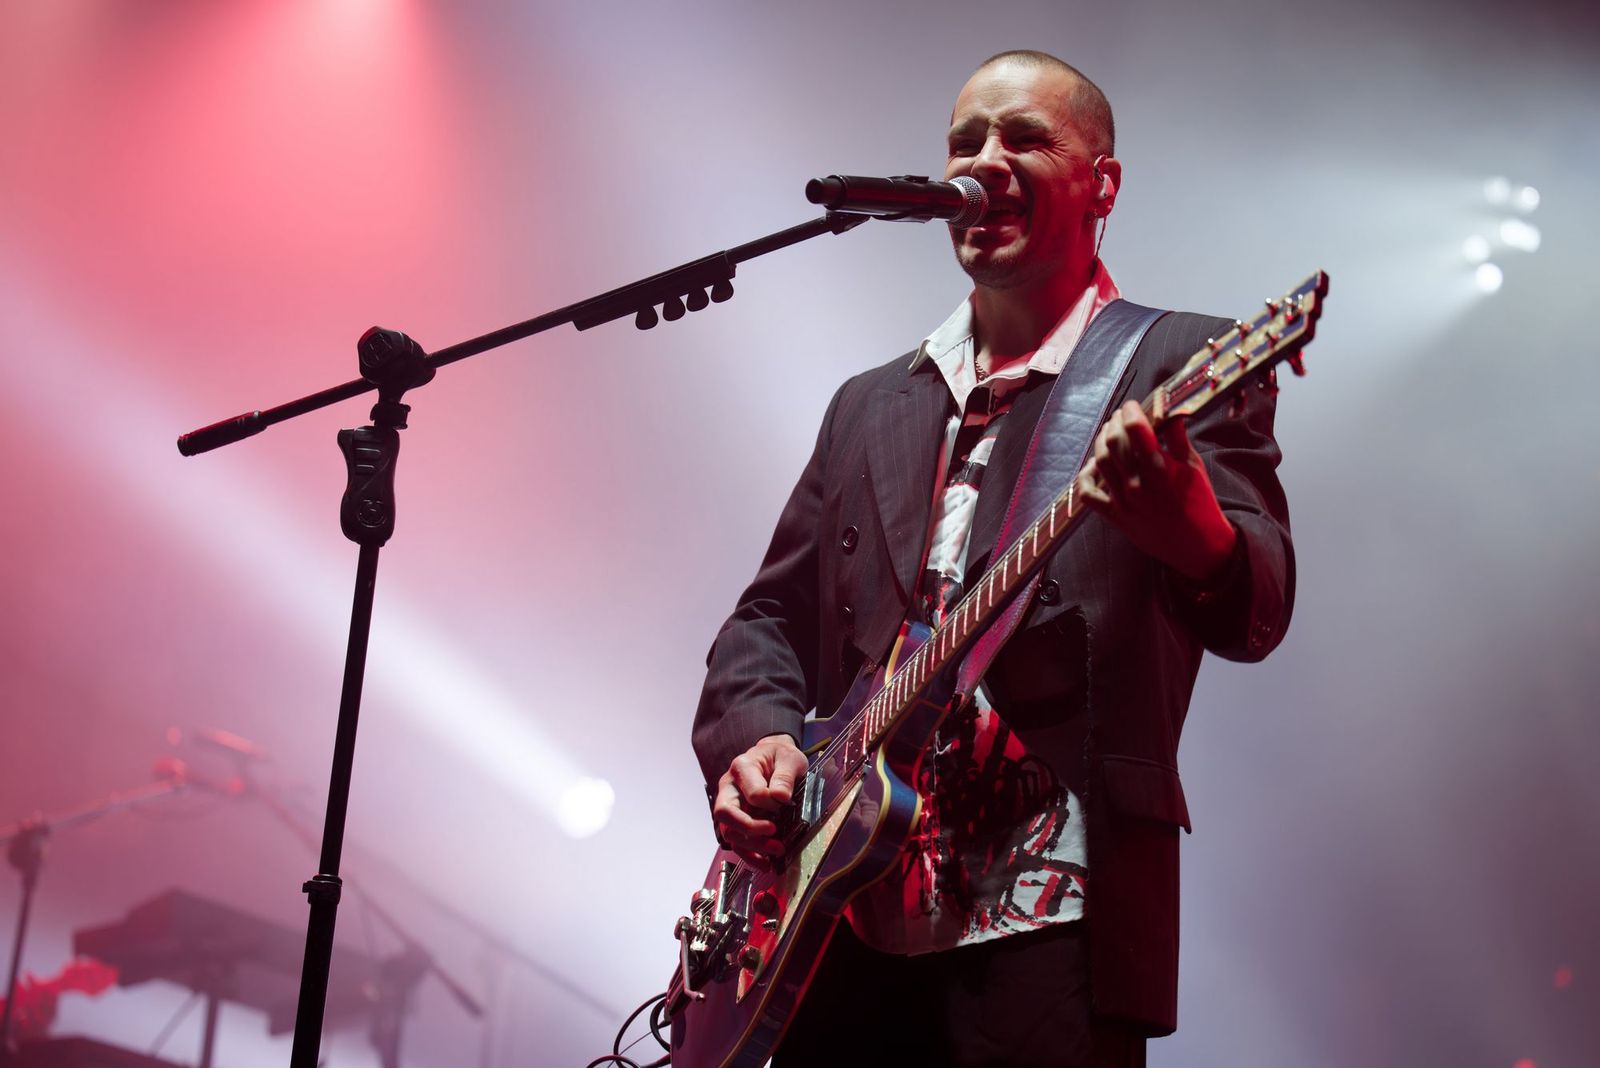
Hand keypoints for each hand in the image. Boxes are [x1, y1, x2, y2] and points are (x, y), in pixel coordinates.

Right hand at [712, 734, 807, 866]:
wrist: (774, 757)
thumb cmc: (780, 757)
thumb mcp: (790, 758)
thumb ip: (785, 776)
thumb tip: (781, 797)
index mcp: (742, 767)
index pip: (752, 793)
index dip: (770, 802)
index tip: (785, 802)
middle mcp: (729, 787)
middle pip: (726, 813)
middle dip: (750, 828)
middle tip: (774, 833)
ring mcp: (730, 804)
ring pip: (729, 831)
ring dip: (752, 845)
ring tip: (776, 850)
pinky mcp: (736, 819)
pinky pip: (736, 841)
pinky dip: (749, 855)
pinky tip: (764, 862)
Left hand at [1074, 401, 1236, 580]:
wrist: (1197, 545)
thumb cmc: (1199, 503)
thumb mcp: (1194, 466)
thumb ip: (1177, 436)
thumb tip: (1168, 408)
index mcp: (1161, 470)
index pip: (1136, 431)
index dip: (1130, 412)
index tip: (1132, 405)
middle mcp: (1138, 485)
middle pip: (1114, 442)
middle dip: (1116, 422)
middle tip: (1121, 416)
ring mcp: (1123, 501)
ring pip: (1100, 461)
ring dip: (1101, 441)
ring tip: (1109, 432)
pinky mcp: (1115, 516)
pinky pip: (1088, 494)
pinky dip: (1086, 476)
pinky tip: (1094, 465)